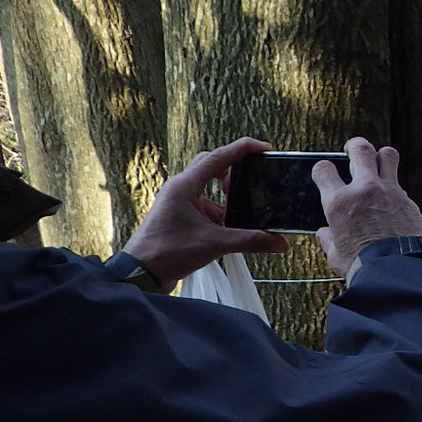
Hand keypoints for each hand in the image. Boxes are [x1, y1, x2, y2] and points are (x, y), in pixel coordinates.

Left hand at [124, 138, 290, 286]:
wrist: (141, 272)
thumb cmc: (167, 252)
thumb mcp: (215, 244)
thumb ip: (251, 241)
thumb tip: (280, 242)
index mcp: (185, 186)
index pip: (219, 157)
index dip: (244, 149)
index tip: (264, 148)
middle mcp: (180, 188)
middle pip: (211, 164)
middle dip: (234, 168)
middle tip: (252, 177)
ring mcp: (177, 200)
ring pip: (206, 183)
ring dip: (226, 189)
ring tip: (241, 202)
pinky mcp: (178, 213)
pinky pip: (203, 201)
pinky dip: (219, 207)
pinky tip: (228, 223)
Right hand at [314, 138, 421, 276]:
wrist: (398, 273)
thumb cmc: (364, 267)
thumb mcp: (335, 254)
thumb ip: (328, 238)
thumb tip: (325, 233)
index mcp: (339, 202)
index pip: (323, 169)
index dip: (322, 169)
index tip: (325, 173)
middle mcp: (364, 190)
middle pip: (360, 148)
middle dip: (354, 146)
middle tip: (352, 150)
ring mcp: (389, 191)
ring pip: (387, 154)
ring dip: (381, 156)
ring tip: (378, 163)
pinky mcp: (409, 200)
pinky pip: (400, 182)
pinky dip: (394, 186)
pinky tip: (391, 198)